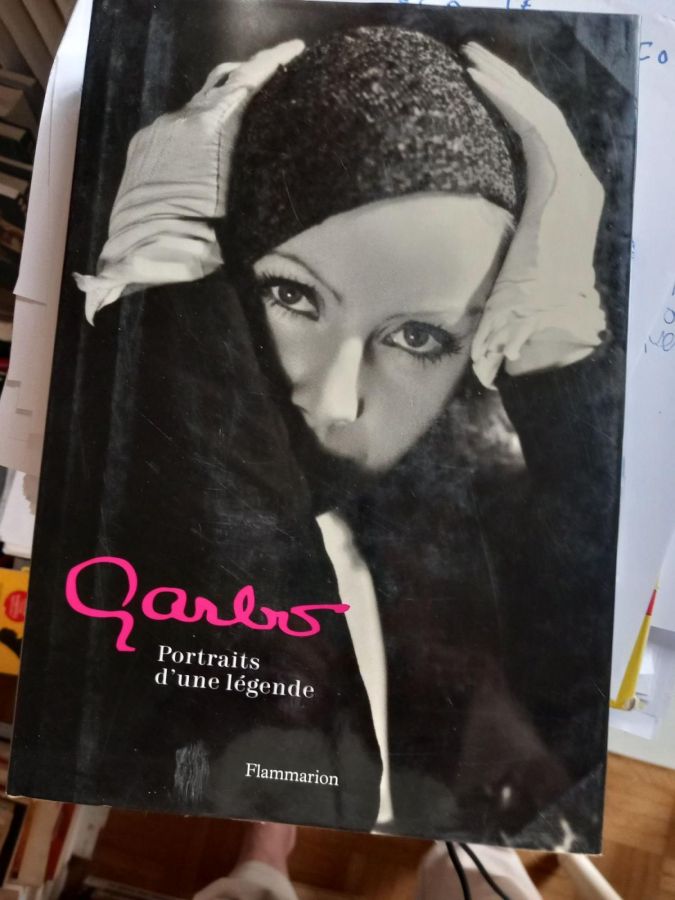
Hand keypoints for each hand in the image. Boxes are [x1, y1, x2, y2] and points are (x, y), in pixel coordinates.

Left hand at [76, 40, 304, 323]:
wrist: (139, 254)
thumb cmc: (197, 237)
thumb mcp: (241, 204)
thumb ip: (253, 165)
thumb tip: (271, 147)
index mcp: (209, 127)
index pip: (245, 81)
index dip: (271, 62)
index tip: (295, 50)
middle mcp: (181, 118)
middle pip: (220, 85)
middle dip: (247, 82)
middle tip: (272, 85)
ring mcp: (158, 131)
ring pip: (197, 108)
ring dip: (220, 113)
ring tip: (241, 127)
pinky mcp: (141, 147)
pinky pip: (175, 128)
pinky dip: (196, 132)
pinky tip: (205, 154)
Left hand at [464, 43, 606, 387]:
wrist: (547, 330)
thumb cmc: (523, 305)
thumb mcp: (507, 255)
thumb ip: (498, 228)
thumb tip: (457, 224)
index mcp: (564, 195)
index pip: (537, 135)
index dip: (510, 104)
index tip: (478, 82)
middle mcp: (577, 181)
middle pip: (541, 115)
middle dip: (507, 82)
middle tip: (472, 54)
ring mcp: (576, 179)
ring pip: (539, 113)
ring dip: (505, 83)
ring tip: (473, 58)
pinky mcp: (563, 182)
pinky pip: (535, 127)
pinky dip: (509, 100)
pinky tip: (483, 80)